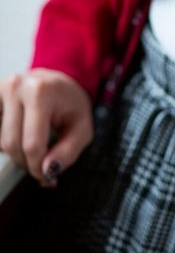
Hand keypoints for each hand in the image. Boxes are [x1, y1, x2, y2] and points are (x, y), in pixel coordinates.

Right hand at [0, 68, 93, 187]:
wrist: (60, 83)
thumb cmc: (72, 105)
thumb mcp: (83, 128)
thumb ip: (68, 152)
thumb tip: (47, 171)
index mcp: (40, 92)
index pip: (31, 144)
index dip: (38, 167)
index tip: (47, 175)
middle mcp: (16, 87)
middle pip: (12, 144)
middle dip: (27, 163)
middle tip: (41, 164)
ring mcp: (1, 90)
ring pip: (1, 142)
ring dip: (16, 154)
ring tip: (34, 147)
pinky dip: (6, 142)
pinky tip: (21, 137)